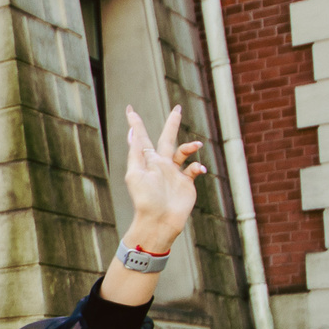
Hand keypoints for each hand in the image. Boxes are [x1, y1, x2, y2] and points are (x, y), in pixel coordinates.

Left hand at [120, 103, 207, 249]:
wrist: (159, 220)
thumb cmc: (145, 198)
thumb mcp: (136, 173)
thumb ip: (136, 152)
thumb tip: (132, 131)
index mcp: (146, 160)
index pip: (141, 138)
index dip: (135, 124)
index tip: (129, 109)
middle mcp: (160, 164)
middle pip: (167, 139)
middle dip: (173, 124)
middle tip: (178, 108)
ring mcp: (174, 174)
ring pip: (184, 152)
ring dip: (190, 146)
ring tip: (197, 145)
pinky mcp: (186, 184)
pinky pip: (194, 170)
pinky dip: (198, 167)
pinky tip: (199, 170)